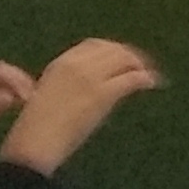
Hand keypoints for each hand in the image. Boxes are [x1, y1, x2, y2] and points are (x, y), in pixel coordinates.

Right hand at [3, 39, 161, 174]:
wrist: (36, 143)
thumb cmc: (36, 128)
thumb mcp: (48, 96)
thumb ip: (67, 85)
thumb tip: (91, 87)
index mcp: (60, 63)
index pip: (93, 45)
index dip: (111, 49)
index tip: (121, 57)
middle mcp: (77, 64)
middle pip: (112, 49)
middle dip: (129, 55)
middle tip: (142, 64)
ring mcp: (91, 78)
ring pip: (124, 60)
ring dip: (140, 64)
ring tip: (150, 74)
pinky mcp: (103, 94)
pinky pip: (131, 79)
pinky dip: (145, 78)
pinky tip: (152, 83)